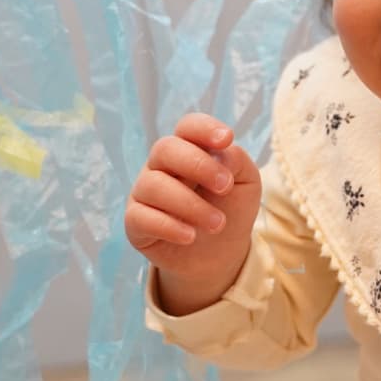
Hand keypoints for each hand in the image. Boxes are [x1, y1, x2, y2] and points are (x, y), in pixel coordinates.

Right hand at [126, 114, 262, 313]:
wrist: (219, 254)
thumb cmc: (230, 209)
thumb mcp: (245, 183)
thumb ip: (236, 161)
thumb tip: (221, 152)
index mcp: (190, 149)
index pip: (187, 127)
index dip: (204, 128)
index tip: (227, 140)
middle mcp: (162, 166)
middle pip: (165, 148)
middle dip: (198, 165)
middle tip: (225, 186)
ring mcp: (145, 192)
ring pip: (153, 185)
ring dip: (190, 204)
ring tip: (217, 223)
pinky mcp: (135, 222)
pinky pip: (141, 217)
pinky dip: (168, 226)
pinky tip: (190, 236)